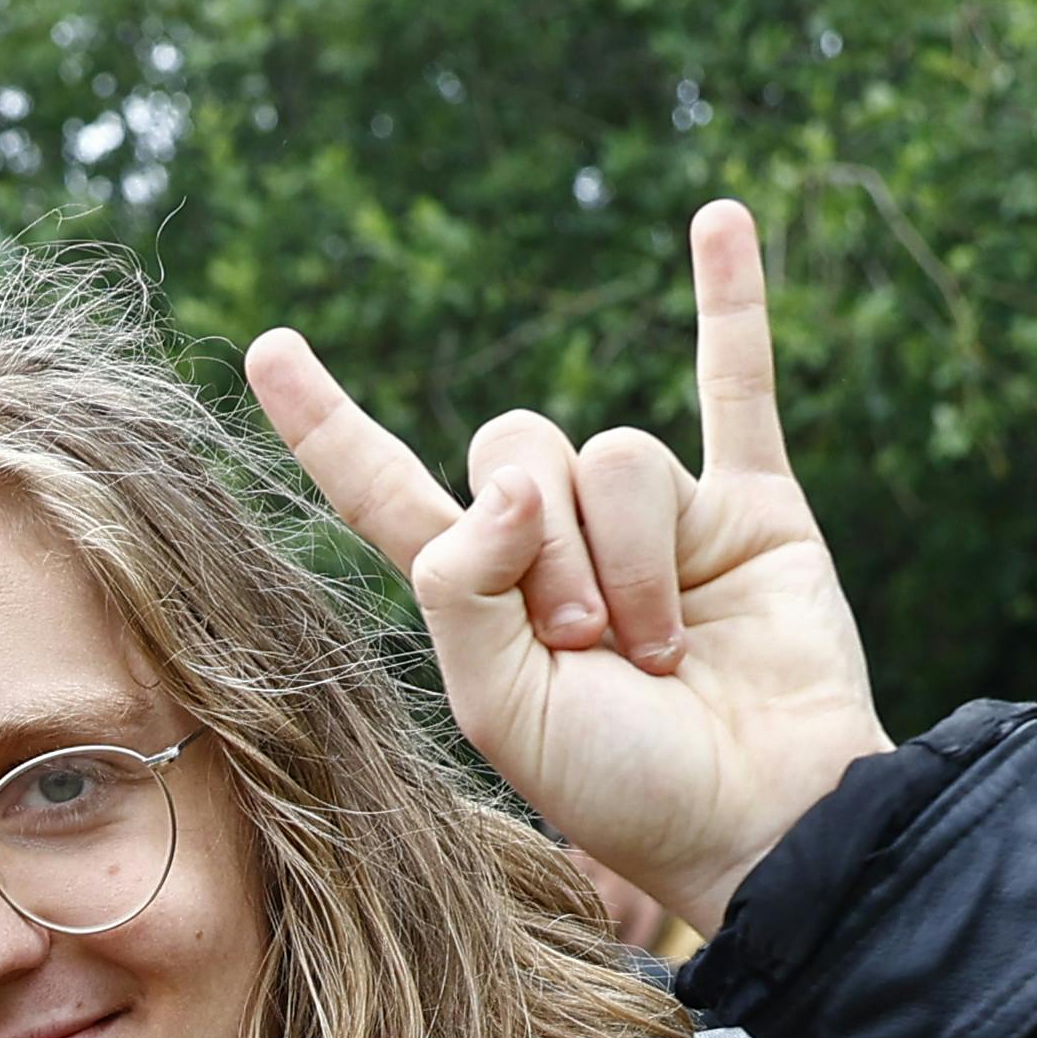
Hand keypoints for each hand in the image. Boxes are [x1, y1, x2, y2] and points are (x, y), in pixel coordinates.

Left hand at [247, 201, 889, 936]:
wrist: (766, 818)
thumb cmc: (630, 791)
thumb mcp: (507, 712)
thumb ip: (468, 591)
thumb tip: (509, 480)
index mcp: (480, 598)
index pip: (386, 490)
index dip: (329, 427)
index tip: (270, 352)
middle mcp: (558, 545)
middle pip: (512, 451)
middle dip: (544, 544)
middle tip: (585, 645)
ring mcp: (656, 521)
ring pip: (616, 453)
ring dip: (635, 556)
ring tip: (664, 651)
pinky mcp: (752, 509)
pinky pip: (735, 388)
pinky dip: (732, 302)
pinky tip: (719, 219)